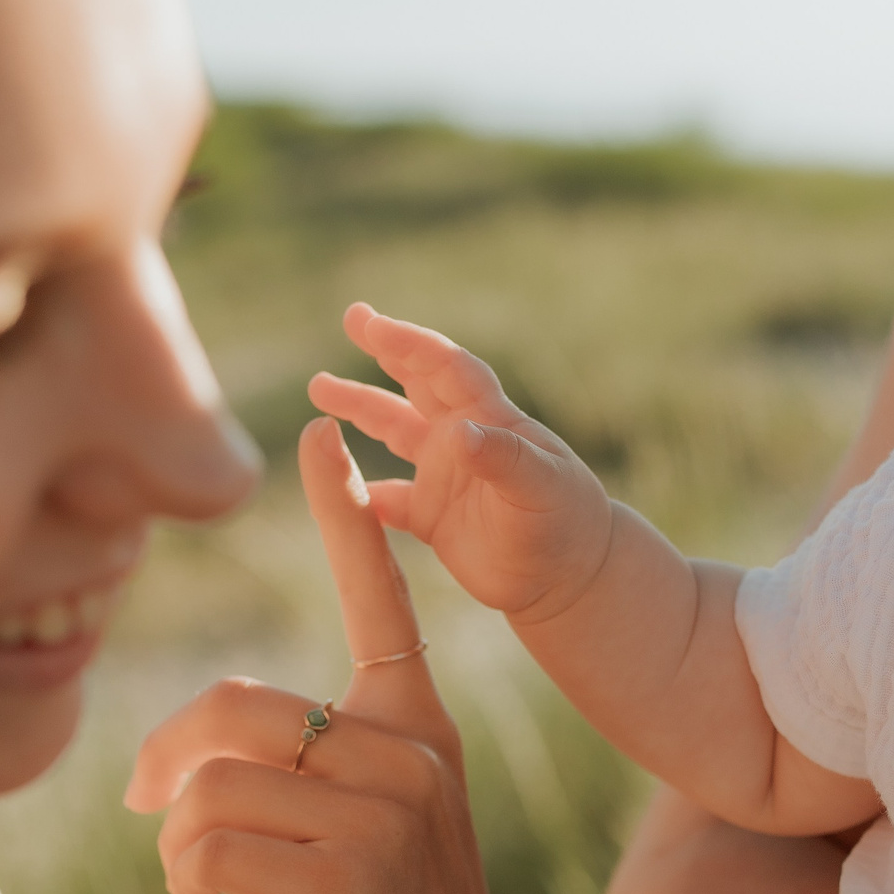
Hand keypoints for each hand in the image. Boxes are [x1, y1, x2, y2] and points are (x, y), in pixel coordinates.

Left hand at [124, 418, 527, 893]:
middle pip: (235, 705)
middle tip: (144, 804)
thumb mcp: (373, 832)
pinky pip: (212, 846)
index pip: (379, 603)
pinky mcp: (346, 883)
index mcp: (421, 727)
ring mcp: (386, 817)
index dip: (344, 520)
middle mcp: (413, 754)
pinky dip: (187, 880)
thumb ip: (311, 767)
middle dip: (167, 755)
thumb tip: (186, 757)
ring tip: (192, 880)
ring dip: (177, 839)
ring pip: (213, 783)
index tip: (317, 440)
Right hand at [308, 303, 613, 621]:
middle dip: (385, 350)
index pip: (444, 368)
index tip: (370, 325)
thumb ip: (502, 458)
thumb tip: (458, 434)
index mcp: (488, 421)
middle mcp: (463, 439)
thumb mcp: (541, 487)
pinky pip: (386, 498)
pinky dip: (358, 491)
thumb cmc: (566, 522)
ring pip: (394, 431)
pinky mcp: (433, 517)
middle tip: (351, 318)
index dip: (408, 343)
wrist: (572, 575)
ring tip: (321, 387)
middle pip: (416, 384)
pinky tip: (330, 482)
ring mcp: (445, 476)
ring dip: (361, 409)